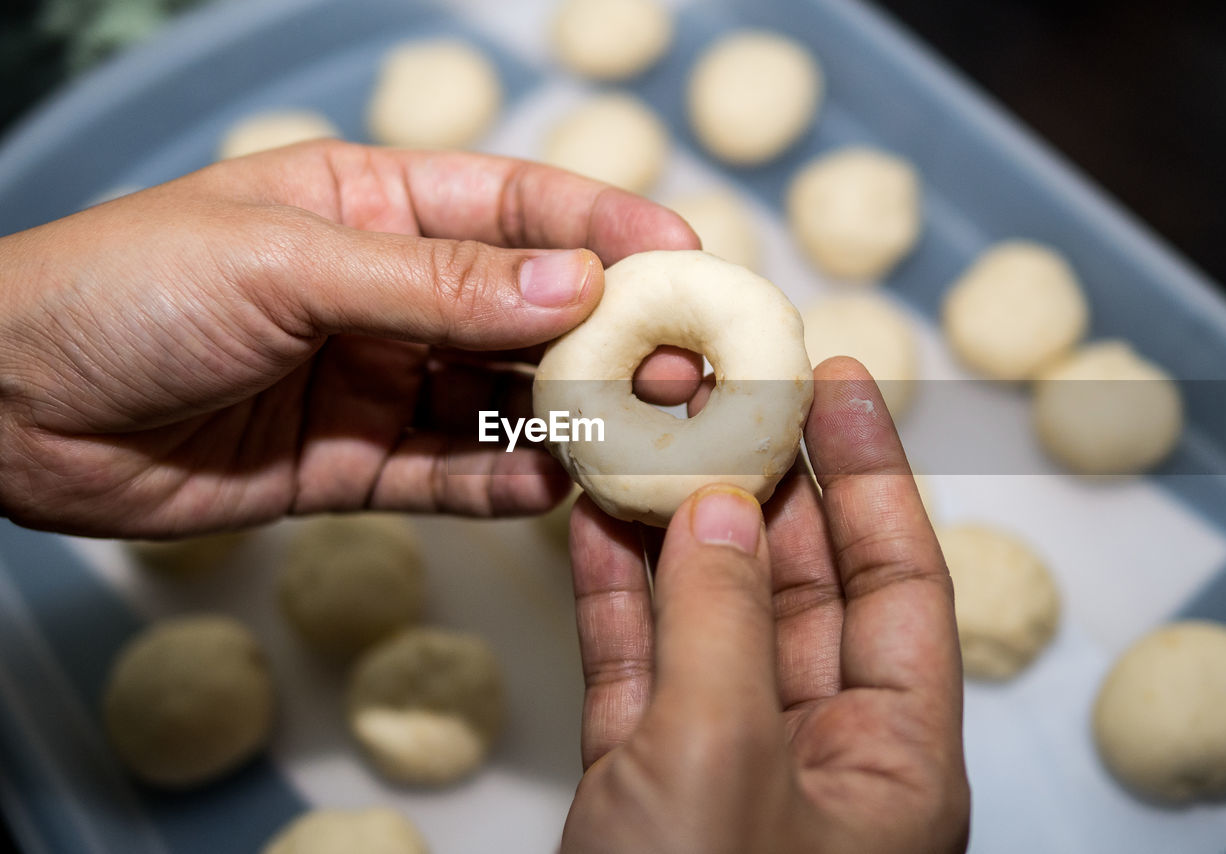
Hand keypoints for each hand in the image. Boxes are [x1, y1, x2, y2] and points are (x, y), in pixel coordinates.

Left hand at [0, 142, 699, 536]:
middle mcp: (388, 292)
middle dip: (604, 336)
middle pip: (525, 310)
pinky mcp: (349, 464)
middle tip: (681, 368)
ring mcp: (374, 380)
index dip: (604, 224)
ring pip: (496, 399)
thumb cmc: (122, 292)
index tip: (684, 254)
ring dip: (563, 417)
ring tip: (632, 437)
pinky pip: (445, 475)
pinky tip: (546, 489)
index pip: (515, 204)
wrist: (3, 411)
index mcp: (373, 207)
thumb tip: (571, 285)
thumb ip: (433, 284)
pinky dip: (499, 485)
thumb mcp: (285, 264)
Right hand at [563, 358, 968, 853]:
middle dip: (761, 488)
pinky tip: (597, 525)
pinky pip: (639, 669)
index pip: (901, 583)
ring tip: (650, 437)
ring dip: (675, 534)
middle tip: (722, 395)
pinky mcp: (643, 784)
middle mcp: (820, 756)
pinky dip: (617, 599)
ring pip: (709, 623)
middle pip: (803, 588)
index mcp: (892, 763)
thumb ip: (723, 622)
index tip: (838, 382)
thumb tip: (719, 509)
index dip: (873, 474)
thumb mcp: (720, 757)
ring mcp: (727, 768)